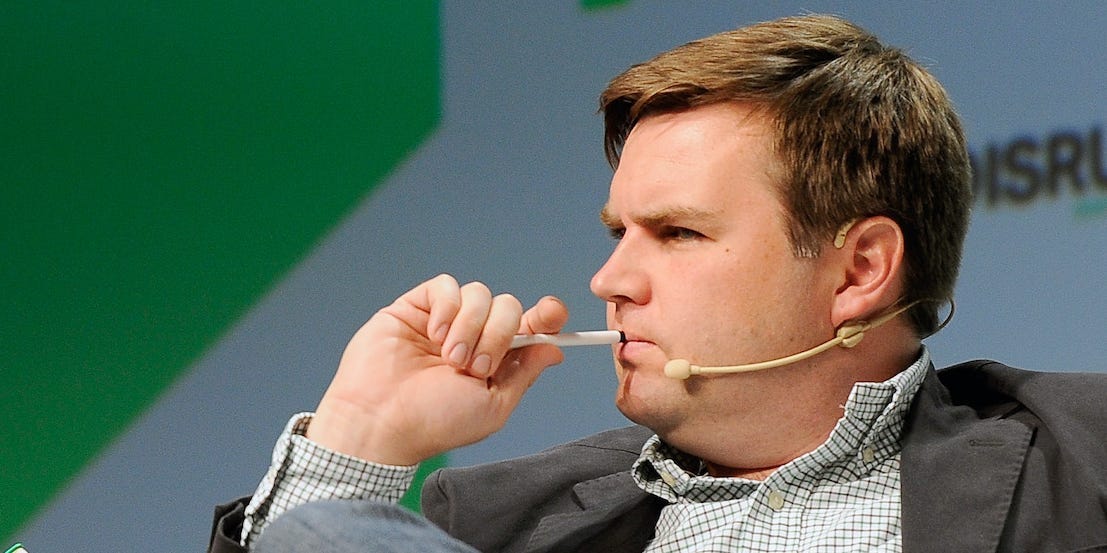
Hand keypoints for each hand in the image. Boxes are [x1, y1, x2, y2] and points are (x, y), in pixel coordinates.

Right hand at [307, 274, 568, 464]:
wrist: (382, 420)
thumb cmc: (435, 422)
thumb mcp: (493, 406)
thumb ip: (524, 374)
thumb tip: (555, 347)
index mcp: (497, 360)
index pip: (531, 326)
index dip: (547, 315)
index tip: (553, 313)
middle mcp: (474, 336)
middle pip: (508, 306)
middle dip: (499, 333)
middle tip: (475, 366)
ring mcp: (446, 321)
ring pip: (479, 294)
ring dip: (470, 327)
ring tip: (449, 358)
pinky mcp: (417, 307)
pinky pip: (446, 287)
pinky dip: (446, 309)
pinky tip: (433, 336)